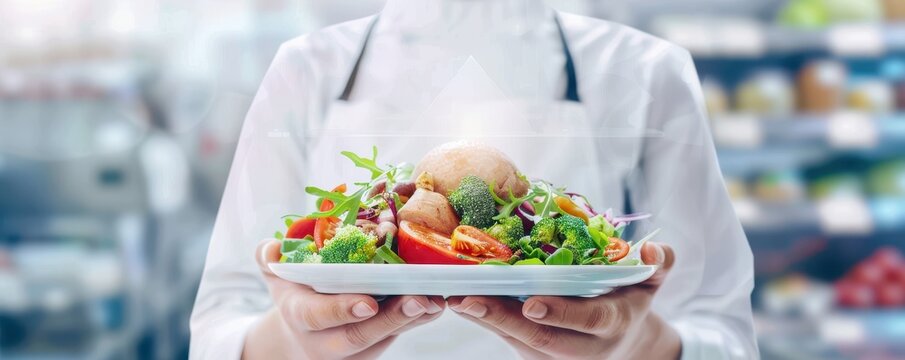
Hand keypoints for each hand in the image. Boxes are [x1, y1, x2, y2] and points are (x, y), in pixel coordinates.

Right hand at [243, 239, 445, 359]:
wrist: (303, 331)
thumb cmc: (293, 291)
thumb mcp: (275, 272)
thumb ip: (267, 256)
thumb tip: (271, 248)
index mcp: (300, 315)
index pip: (318, 317)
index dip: (341, 310)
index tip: (366, 303)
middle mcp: (325, 339)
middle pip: (359, 336)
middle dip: (389, 319)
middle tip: (417, 299)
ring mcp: (352, 349)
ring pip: (385, 338)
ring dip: (412, 320)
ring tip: (434, 299)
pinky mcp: (375, 348)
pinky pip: (399, 335)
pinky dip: (419, 320)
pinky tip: (437, 302)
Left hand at [448, 242, 679, 359]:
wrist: (625, 344)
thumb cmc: (632, 301)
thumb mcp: (650, 282)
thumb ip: (658, 264)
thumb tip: (653, 250)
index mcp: (613, 323)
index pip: (588, 320)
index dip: (561, 313)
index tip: (532, 302)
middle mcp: (583, 347)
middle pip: (541, 339)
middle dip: (504, 320)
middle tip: (468, 299)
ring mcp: (557, 357)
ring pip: (517, 342)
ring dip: (485, 321)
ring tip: (454, 298)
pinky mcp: (536, 357)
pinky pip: (507, 339)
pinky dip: (484, 321)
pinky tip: (459, 302)